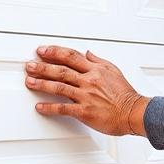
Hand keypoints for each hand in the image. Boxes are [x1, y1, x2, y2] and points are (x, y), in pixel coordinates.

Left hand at [25, 45, 148, 136]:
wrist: (133, 112)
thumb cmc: (125, 95)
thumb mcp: (113, 71)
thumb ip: (98, 61)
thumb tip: (87, 53)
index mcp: (95, 70)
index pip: (71, 56)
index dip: (54, 52)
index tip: (42, 50)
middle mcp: (89, 81)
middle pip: (61, 70)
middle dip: (42, 66)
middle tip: (29, 65)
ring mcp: (86, 96)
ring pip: (59, 87)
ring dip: (42, 84)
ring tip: (29, 82)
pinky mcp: (85, 112)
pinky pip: (63, 109)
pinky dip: (50, 108)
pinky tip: (40, 107)